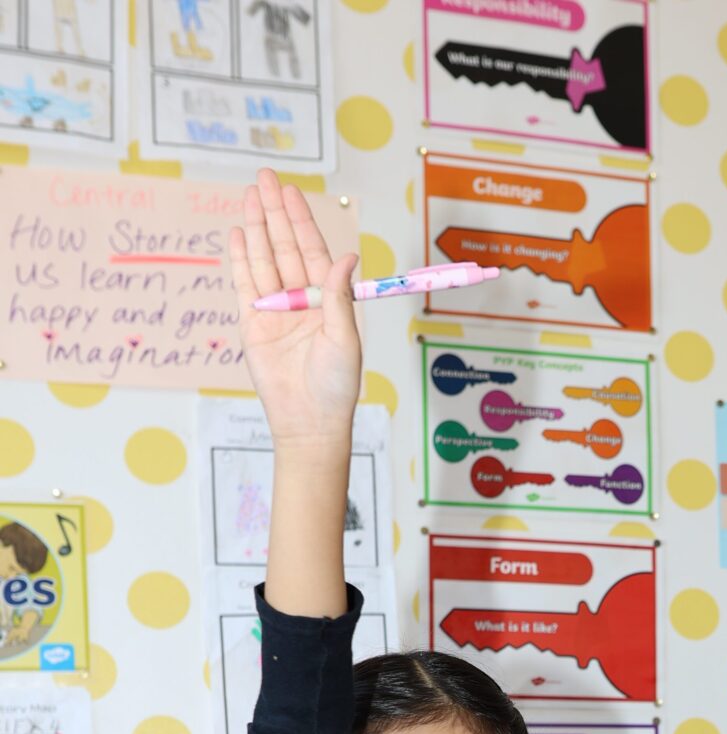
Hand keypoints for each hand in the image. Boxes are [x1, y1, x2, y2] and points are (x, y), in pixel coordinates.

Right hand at [229, 169, 361, 445]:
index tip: (291, 192)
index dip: (301, 221)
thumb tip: (346, 256)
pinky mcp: (253, 324)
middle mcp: (301, 300)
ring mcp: (275, 310)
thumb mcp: (344, 339)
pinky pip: (244, 285)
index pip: (312, 251)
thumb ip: (338, 297)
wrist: (309, 421)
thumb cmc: (336, 386)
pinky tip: (238, 232)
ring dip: (256, 228)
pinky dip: (240, 259)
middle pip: (284, 247)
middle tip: (265, 177)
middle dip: (275, 212)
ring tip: (249, 195)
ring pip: (263, 260)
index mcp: (327, 301)